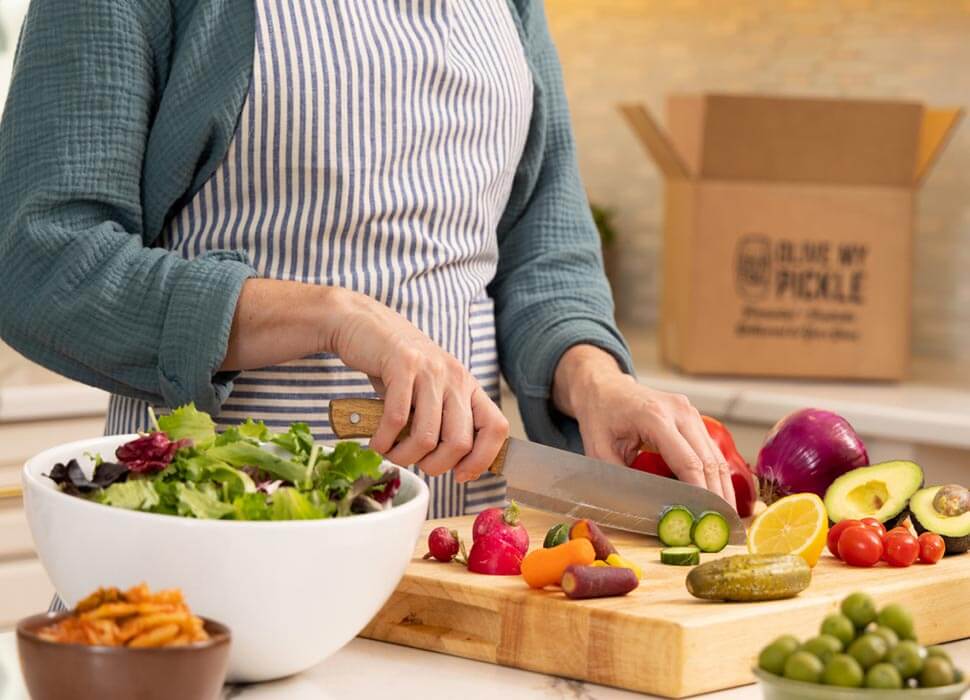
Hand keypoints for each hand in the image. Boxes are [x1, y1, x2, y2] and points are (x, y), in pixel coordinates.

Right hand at [326, 289, 508, 481]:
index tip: (461, 474)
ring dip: (405, 456)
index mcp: (467, 386)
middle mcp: (455, 378)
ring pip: (427, 436)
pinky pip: (397, 419)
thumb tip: (454, 464)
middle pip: (460, 442)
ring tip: (390, 452)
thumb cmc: (396, 367)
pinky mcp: (401, 365)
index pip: (496, 427)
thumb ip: (442, 420)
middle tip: (415, 463)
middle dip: (435, 466)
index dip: (483, 459)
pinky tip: (376, 442)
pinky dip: (384, 440)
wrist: (366, 325)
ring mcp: (430, 370)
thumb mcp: (429, 391)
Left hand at [552, 345, 735, 508]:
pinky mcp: (693, 417)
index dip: (700, 493)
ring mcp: (689, 411)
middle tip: (723, 527)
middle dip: (717, 496)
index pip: (688, 461)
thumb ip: (621, 478)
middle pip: (708, 460)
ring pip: (715, 456)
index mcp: (654, 417)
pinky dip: (716, 474)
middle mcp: (679, 411)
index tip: (706, 519)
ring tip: (725, 518)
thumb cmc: (599, 417)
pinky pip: (710, 450)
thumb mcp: (598, 450)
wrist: (604, 387)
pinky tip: (719, 497)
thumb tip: (643, 508)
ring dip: (722, 488)